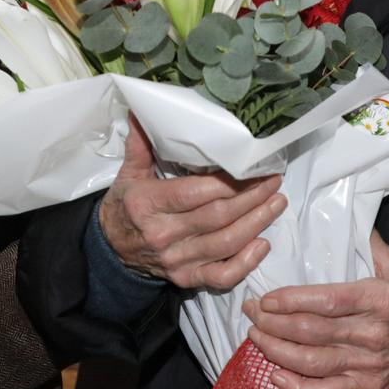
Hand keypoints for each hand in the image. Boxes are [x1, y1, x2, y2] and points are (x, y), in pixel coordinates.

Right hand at [97, 120, 284, 290]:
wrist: (110, 251)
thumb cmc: (125, 206)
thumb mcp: (128, 174)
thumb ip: (141, 144)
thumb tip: (142, 110)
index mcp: (148, 203)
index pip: (194, 193)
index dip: (227, 182)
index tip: (252, 166)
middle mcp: (164, 234)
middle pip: (217, 216)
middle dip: (251, 197)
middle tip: (274, 180)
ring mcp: (177, 260)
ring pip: (225, 243)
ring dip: (257, 223)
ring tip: (277, 202)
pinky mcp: (186, 279)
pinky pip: (222, 276)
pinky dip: (246, 264)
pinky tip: (263, 245)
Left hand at [243, 232, 388, 388]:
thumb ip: (362, 241)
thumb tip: (334, 214)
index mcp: (378, 299)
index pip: (327, 301)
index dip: (291, 301)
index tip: (265, 297)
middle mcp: (372, 333)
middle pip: (312, 333)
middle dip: (272, 323)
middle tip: (249, 311)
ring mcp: (369, 363)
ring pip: (313, 363)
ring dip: (276, 351)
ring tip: (255, 336)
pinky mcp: (368, 386)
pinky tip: (276, 376)